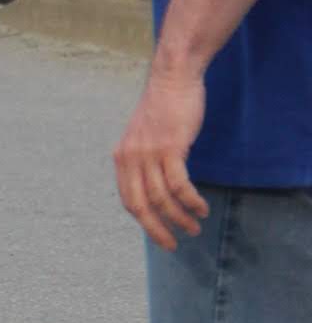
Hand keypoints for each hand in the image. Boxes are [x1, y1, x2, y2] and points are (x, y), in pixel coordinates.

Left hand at [114, 66, 207, 248]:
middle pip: (141, 206)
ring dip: (180, 217)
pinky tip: (200, 208)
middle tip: (174, 244)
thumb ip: (145, 161)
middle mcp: (130, 158)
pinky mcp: (170, 148)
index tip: (160, 235)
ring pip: (162, 198)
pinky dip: (191, 200)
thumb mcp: (145, 136)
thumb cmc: (164, 108)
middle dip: (158, 230)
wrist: (174, 78)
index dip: (144, 222)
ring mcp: (149, 153)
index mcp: (122, 158)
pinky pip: (179, 185)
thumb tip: (155, 187)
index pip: (128, 201)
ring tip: (195, 226)